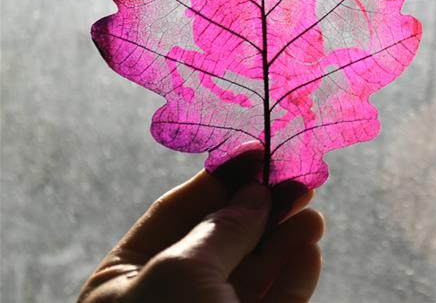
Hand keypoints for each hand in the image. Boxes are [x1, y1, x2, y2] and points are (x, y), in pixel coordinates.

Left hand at [78, 164, 323, 302]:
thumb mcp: (182, 272)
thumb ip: (224, 227)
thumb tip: (254, 191)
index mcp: (124, 285)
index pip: (174, 216)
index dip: (219, 180)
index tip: (259, 150)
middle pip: (220, 241)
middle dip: (259, 206)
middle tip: (297, 174)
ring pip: (251, 273)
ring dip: (283, 236)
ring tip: (310, 205)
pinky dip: (294, 273)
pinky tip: (308, 243)